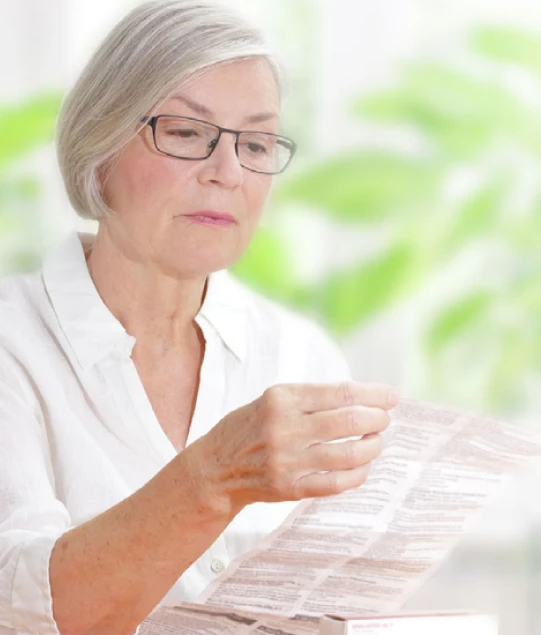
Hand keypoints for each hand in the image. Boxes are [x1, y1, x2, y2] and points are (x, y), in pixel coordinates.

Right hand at [188, 382, 397, 515]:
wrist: (215, 467)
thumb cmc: (248, 427)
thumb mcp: (272, 399)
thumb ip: (311, 398)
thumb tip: (361, 399)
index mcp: (281, 398)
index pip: (340, 393)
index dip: (373, 395)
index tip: (391, 397)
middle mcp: (284, 427)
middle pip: (348, 421)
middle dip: (377, 419)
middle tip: (384, 419)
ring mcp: (287, 460)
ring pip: (348, 454)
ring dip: (372, 446)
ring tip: (376, 441)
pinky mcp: (289, 488)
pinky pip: (336, 483)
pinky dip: (358, 474)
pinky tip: (363, 466)